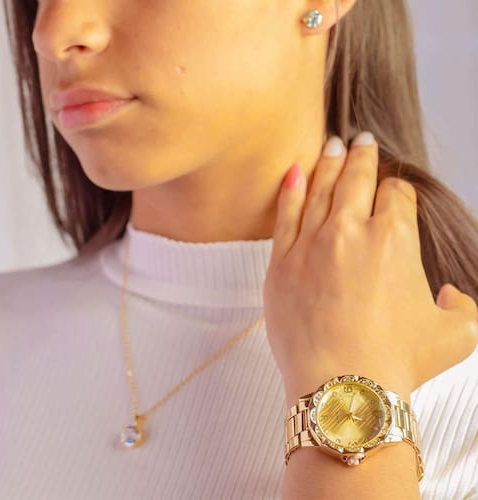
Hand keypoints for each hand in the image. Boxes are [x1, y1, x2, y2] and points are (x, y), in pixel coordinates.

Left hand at [263, 132, 477, 405]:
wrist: (343, 388)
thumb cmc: (397, 363)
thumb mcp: (456, 335)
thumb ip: (463, 306)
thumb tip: (451, 294)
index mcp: (395, 239)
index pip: (397, 196)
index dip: (398, 190)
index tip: (394, 191)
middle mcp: (351, 232)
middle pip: (358, 179)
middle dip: (363, 155)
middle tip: (362, 139)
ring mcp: (311, 244)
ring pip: (321, 189)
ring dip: (329, 163)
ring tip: (332, 144)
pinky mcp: (281, 263)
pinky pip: (284, 215)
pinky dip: (290, 190)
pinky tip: (294, 172)